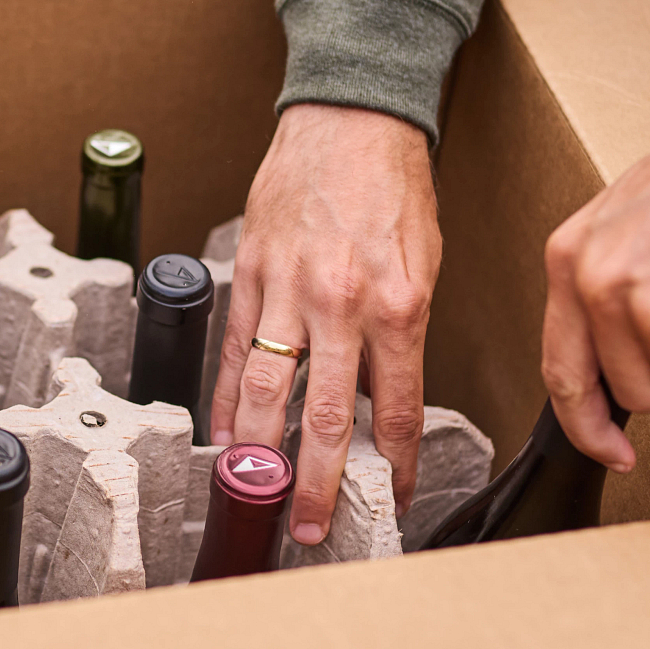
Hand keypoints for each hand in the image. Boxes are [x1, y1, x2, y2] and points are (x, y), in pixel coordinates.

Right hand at [212, 104, 439, 542]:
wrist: (350, 118)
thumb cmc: (394, 188)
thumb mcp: (424, 264)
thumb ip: (402, 336)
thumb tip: (381, 403)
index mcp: (398, 305)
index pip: (398, 410)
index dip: (398, 467)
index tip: (397, 501)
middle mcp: (342, 305)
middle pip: (329, 418)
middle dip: (323, 485)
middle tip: (314, 530)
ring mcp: (289, 291)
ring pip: (269, 392)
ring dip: (264, 453)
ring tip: (261, 495)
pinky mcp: (250, 275)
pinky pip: (234, 351)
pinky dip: (227, 399)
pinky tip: (225, 435)